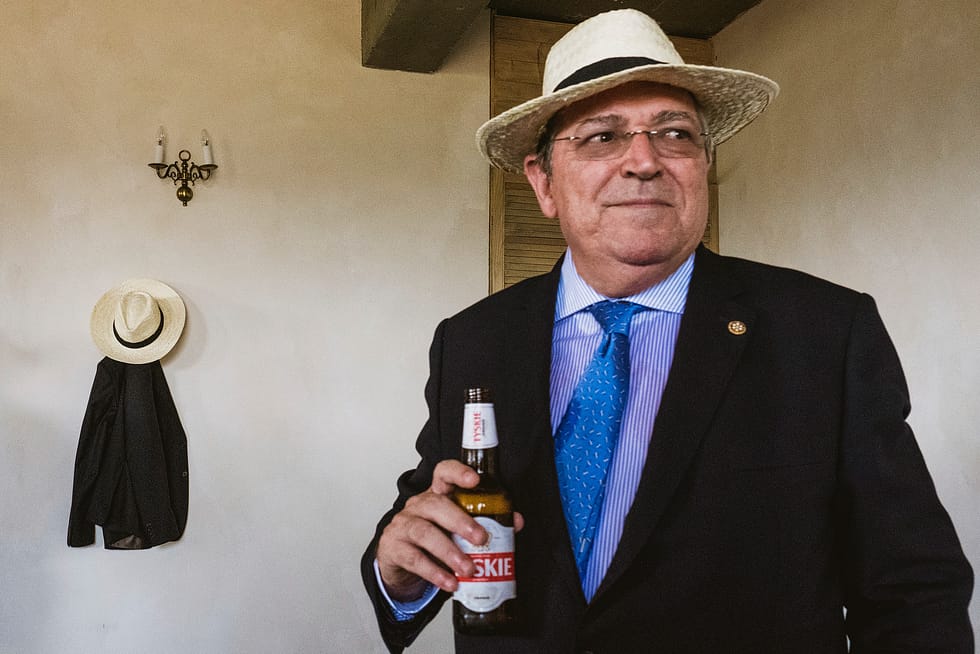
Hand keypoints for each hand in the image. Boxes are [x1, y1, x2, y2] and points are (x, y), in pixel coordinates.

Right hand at [376, 459, 523, 601]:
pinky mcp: (394, 548)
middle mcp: (418, 505)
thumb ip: (484, 522)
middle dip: (460, 521)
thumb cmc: (433, 538)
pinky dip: (434, 573)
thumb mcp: (456, 528)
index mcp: (436, 494)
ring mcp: (403, 525)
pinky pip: (414, 559)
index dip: (458, 472)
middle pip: (435, 504)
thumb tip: (515, 522)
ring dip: (449, 552)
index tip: (475, 480)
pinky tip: (450, 582)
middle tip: (480, 538)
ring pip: (424, 533)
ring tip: (468, 568)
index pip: (443, 473)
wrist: (398, 559)